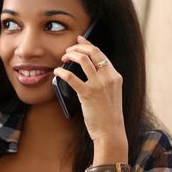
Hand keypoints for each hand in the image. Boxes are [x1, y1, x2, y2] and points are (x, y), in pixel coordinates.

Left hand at [53, 36, 127, 152]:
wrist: (110, 131)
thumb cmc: (108, 115)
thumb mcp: (111, 93)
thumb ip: (103, 81)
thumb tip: (87, 70)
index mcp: (115, 76)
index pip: (101, 53)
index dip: (88, 44)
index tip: (79, 39)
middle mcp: (109, 77)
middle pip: (93, 52)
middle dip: (78, 46)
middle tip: (67, 50)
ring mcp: (99, 85)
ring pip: (83, 59)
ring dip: (70, 55)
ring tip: (62, 58)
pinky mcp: (87, 93)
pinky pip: (71, 76)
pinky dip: (62, 71)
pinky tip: (57, 72)